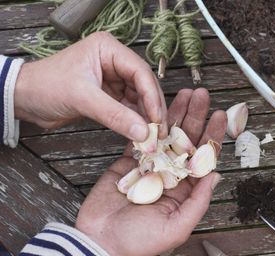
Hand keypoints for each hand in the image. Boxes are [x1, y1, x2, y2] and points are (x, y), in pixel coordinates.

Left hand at [14, 32, 166, 140]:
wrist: (25, 98)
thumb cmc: (47, 86)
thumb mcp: (83, 98)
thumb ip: (115, 115)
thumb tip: (143, 133)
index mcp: (108, 50)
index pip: (139, 72)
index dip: (151, 96)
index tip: (157, 119)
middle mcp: (114, 62)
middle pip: (143, 86)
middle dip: (152, 109)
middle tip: (159, 131)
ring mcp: (113, 80)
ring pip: (138, 99)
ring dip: (145, 117)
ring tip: (153, 136)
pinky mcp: (108, 96)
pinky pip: (127, 109)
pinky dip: (134, 121)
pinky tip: (140, 133)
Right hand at [76, 88, 226, 255]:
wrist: (101, 240)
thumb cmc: (138, 242)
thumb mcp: (176, 227)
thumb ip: (198, 202)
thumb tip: (215, 176)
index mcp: (184, 189)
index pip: (202, 157)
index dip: (211, 136)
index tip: (218, 116)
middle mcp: (170, 174)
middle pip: (187, 140)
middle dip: (195, 116)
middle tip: (201, 96)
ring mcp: (150, 165)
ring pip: (166, 135)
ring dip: (175, 114)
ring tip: (183, 94)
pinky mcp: (130, 161)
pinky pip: (142, 139)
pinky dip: (149, 123)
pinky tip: (156, 108)